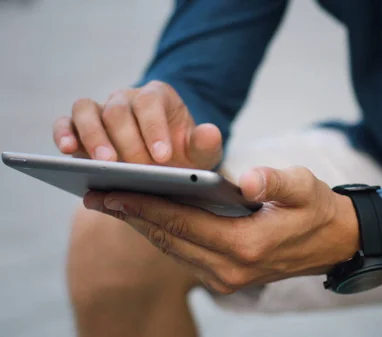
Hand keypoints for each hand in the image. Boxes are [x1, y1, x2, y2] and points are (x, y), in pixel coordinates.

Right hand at [53, 80, 221, 168]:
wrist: (163, 164)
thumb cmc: (181, 156)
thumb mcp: (200, 154)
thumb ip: (207, 144)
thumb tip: (210, 132)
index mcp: (157, 96)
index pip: (152, 104)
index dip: (155, 128)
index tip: (164, 157)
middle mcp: (126, 98)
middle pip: (118, 111)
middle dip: (127, 141)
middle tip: (136, 169)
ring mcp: (100, 109)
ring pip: (86, 109)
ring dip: (93, 137)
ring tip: (103, 163)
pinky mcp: (79, 126)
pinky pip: (66, 122)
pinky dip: (63, 133)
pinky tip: (67, 152)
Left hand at [83, 166, 359, 293]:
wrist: (335, 242)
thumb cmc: (317, 209)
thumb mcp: (303, 187)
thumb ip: (274, 182)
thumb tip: (245, 181)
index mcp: (246, 245)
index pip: (183, 222)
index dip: (146, 206)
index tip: (111, 191)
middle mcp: (231, 269)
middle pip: (169, 239)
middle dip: (132, 217)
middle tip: (96, 196)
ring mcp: (227, 279)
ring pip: (173, 249)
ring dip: (142, 228)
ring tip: (112, 205)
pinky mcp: (227, 279)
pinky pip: (184, 255)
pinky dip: (163, 236)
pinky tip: (146, 219)